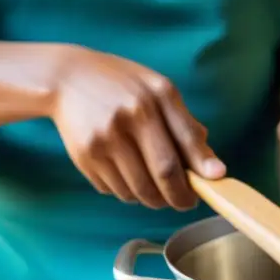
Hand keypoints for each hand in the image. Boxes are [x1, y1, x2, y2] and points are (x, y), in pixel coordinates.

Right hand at [48, 45, 224, 208]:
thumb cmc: (123, 84)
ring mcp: (102, 141)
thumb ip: (186, 125)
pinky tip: (129, 174)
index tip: (211, 186)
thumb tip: (213, 168)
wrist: (66, 78)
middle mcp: (126, 120)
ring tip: (157, 188)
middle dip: (179, 197)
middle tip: (185, 201)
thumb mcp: (159, 90)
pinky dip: (128, 192)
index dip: (199, 174)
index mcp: (151, 101)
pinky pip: (114, 190)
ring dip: (153, 198)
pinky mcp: (84, 157)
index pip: (182, 148)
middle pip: (162, 176)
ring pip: (137, 191)